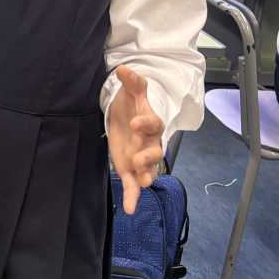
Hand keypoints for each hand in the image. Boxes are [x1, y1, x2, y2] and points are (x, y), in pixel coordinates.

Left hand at [107, 65, 165, 215]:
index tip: (135, 122)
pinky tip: (130, 209)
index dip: (145, 123)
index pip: (152, 123)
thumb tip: (124, 69)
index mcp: (151, 122)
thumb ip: (131, 82)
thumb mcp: (131, 91)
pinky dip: (133, 196)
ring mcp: (142, 157)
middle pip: (155, 151)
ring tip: (142, 183)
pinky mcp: (131, 169)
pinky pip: (134, 184)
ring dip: (146, 175)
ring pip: (149, 169)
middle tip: (136, 157)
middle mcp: (150, 142)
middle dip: (147, 155)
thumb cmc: (130, 103)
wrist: (124, 116)